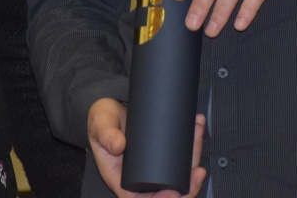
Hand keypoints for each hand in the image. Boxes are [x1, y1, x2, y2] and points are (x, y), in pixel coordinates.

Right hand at [87, 98, 205, 197]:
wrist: (109, 107)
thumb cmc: (101, 122)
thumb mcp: (99, 126)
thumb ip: (105, 135)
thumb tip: (118, 145)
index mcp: (126, 182)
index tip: (173, 193)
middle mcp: (144, 178)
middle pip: (170, 192)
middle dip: (188, 186)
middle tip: (197, 172)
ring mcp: (157, 166)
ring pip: (180, 173)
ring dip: (193, 159)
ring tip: (196, 138)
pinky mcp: (165, 151)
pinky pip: (182, 154)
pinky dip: (191, 144)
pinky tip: (196, 129)